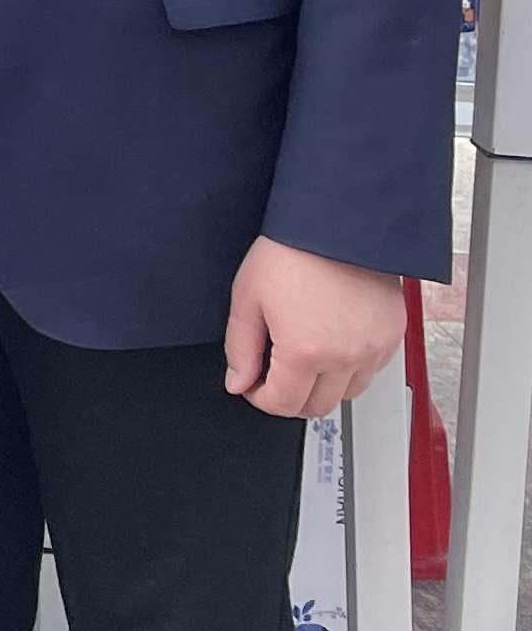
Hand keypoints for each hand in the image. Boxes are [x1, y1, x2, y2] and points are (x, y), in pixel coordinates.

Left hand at [224, 236, 405, 418]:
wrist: (337, 224)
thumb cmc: (291, 252)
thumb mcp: (248, 298)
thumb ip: (240, 348)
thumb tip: (238, 382)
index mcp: (305, 351)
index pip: (283, 404)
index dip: (260, 399)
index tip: (252, 386)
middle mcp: (345, 357)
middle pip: (318, 407)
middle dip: (291, 398)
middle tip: (274, 376)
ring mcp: (373, 349)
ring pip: (348, 394)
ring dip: (323, 387)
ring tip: (304, 359)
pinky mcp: (392, 335)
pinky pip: (372, 371)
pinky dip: (351, 370)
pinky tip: (332, 346)